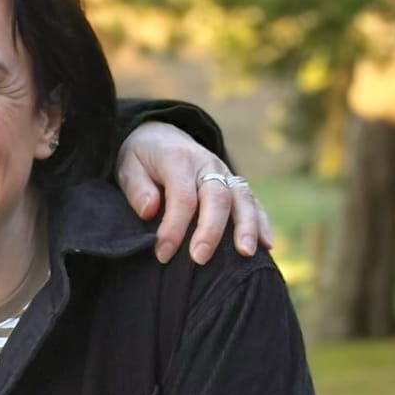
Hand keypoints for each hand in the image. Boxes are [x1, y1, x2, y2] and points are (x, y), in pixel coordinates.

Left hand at [114, 124, 271, 266]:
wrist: (161, 136)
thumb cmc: (142, 159)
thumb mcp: (128, 166)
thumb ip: (137, 187)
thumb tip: (150, 210)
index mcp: (179, 159)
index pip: (182, 196)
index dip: (174, 227)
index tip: (162, 253)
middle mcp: (207, 164)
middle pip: (216, 197)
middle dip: (210, 230)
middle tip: (200, 259)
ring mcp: (225, 173)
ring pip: (242, 198)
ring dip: (246, 226)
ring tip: (245, 253)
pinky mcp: (235, 184)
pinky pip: (253, 202)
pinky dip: (262, 222)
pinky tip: (267, 245)